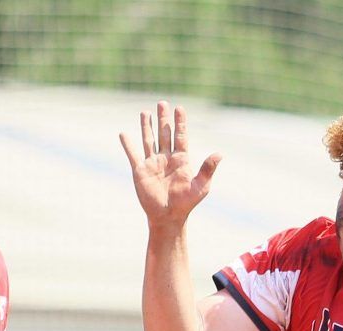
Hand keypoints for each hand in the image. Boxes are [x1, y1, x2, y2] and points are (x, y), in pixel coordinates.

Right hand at [119, 101, 221, 227]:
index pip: (180, 136)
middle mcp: (167, 158)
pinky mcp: (140, 171)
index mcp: (181, 159)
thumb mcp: (201, 186)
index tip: (180, 108)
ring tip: (145, 112)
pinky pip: (133, 155)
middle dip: (164, 118)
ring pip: (149, 140)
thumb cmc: (186, 203)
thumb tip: (219, 153)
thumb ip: (208, 169)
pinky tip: (123, 134)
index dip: (180, 122)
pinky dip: (127, 145)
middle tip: (162, 103)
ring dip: (147, 126)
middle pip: (165, 133)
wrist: (168, 217)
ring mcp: (153, 163)